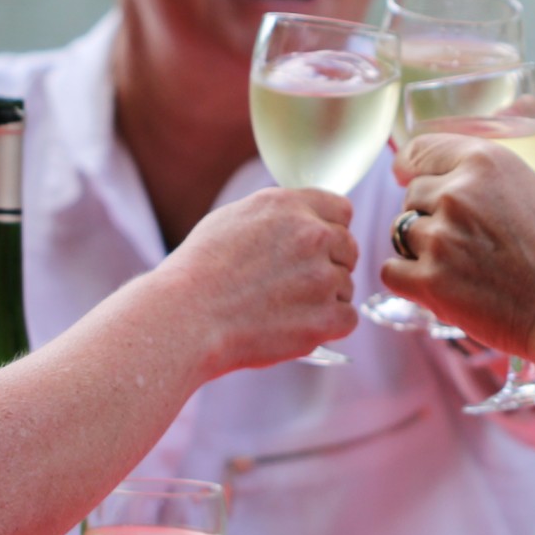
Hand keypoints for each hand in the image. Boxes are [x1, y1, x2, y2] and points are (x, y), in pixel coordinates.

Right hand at [161, 187, 358, 373]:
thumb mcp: (233, 218)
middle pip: (349, 248)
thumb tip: (299, 219)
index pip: (341, 210)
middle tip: (296, 285)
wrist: (186, 316)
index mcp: (289, 206)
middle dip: (330, 265)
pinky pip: (347, 319)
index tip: (316, 248)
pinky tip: (295, 327)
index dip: (329, 230)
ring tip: (283, 309)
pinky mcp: (325, 318)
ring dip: (325, 299)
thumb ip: (276, 214)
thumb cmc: (198, 271)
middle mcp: (312, 235)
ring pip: (346, 286)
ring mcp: (322, 277)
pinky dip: (327, 327)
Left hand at [382, 136, 534, 360]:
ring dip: (417, 244)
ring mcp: (440, 239)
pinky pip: (391, 271)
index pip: (420, 149)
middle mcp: (456, 194)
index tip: (408, 173)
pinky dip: (405, 277)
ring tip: (450, 262)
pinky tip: (431, 284)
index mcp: (486, 162)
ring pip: (400, 231)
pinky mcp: (429, 283)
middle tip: (455, 234)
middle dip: (427, 210)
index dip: (412, 163)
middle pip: (412, 193)